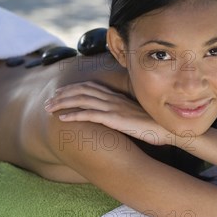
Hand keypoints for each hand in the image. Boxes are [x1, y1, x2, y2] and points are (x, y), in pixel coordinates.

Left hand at [44, 81, 172, 145]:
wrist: (167, 129)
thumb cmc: (154, 125)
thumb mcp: (135, 116)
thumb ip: (122, 114)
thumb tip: (114, 119)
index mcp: (117, 97)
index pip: (90, 87)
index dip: (72, 88)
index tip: (59, 92)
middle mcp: (113, 99)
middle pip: (81, 91)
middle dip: (62, 94)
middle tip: (48, 100)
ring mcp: (113, 108)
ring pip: (81, 100)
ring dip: (62, 103)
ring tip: (49, 108)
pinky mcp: (114, 118)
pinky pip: (89, 115)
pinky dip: (74, 115)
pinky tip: (62, 119)